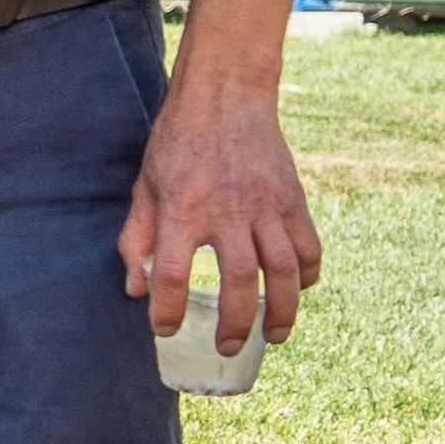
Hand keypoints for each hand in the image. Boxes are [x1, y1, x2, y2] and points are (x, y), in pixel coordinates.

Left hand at [122, 69, 317, 353]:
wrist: (225, 95)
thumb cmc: (176, 143)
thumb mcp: (144, 186)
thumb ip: (137, 239)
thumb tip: (135, 290)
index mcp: (182, 209)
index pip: (174, 274)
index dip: (167, 309)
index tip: (164, 329)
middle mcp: (227, 210)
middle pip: (239, 282)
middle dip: (236, 324)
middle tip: (228, 348)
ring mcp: (266, 205)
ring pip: (283, 270)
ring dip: (283, 310)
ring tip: (274, 337)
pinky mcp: (293, 198)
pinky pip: (308, 246)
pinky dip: (307, 275)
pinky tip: (297, 291)